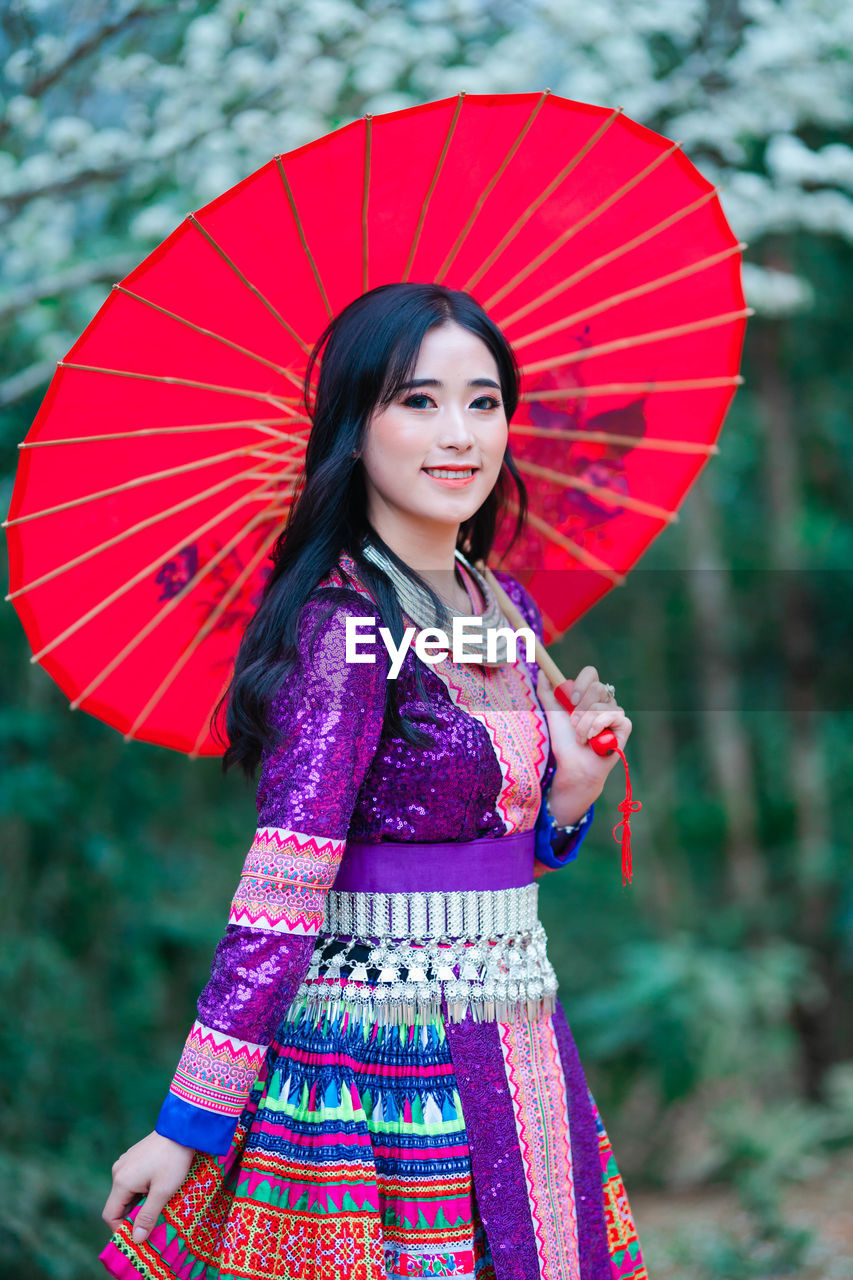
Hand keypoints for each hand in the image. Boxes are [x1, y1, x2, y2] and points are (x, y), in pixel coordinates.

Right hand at [102, 1130, 195, 1243]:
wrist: (181, 1129)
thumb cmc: (173, 1160)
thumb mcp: (163, 1191)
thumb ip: (148, 1216)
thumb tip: (136, 1239)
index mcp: (121, 1181)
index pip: (110, 1215)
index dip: (121, 1230)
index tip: (138, 1237)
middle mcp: (118, 1171)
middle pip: (118, 1204)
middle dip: (132, 1217)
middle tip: (151, 1224)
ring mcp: (125, 1162)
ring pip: (126, 1193)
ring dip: (138, 1203)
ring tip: (157, 1206)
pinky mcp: (133, 1157)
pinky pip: (131, 1181)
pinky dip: (140, 1191)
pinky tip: (157, 1190)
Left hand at [537, 665, 632, 806]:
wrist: (573, 766)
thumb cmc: (565, 742)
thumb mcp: (552, 714)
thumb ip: (547, 692)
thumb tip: (542, 672)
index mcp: (589, 695)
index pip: (590, 673)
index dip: (580, 683)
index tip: (570, 700)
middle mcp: (605, 701)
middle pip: (597, 687)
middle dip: (581, 709)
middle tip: (573, 723)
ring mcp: (616, 712)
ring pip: (600, 706)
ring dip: (584, 725)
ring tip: (582, 738)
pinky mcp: (624, 725)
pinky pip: (613, 715)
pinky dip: (598, 727)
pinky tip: (594, 739)